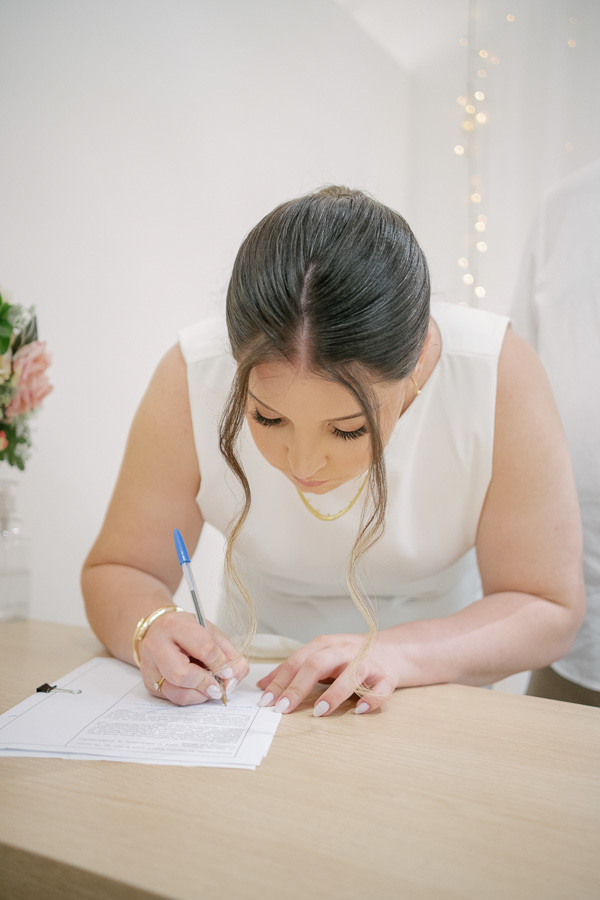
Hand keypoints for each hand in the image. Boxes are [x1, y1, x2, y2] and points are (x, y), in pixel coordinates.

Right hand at [139, 610, 248, 705]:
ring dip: (200, 694)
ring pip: (176, 691)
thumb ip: (226, 651)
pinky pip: (173, 698)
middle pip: (182, 674)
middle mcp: (156, 646)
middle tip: (219, 687)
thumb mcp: (207, 630)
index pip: (202, 647)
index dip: (220, 663)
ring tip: (211, 688)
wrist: (155, 630)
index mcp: (174, 626)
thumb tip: (238, 672)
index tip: (230, 672)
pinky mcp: (150, 683)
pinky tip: (199, 689)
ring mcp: (150, 667)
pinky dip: (191, 697)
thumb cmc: (184, 630)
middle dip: (206, 683)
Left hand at [256, 632, 401, 715]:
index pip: (297, 661)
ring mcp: (366, 663)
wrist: (393, 650)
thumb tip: (262, 686)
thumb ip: (294, 669)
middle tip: (283, 707)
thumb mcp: (320, 656)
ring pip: (349, 675)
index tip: (265, 700)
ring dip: (333, 693)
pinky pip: (380, 689)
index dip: (280, 680)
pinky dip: (371, 700)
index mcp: (325, 645)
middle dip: (298, 686)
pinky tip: (359, 710)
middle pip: (318, 664)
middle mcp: (344, 651)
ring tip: (318, 712)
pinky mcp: (386, 677)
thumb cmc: (350, 657)